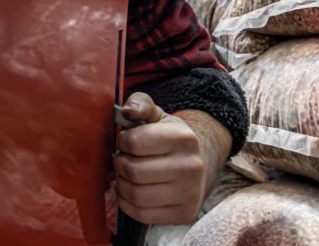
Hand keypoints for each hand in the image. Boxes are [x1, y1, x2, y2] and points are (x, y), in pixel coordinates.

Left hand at [113, 93, 226, 224]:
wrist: (198, 164)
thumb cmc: (168, 138)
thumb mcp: (157, 115)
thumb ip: (140, 104)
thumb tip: (128, 110)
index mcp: (183, 138)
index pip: (134, 142)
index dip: (123, 142)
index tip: (127, 142)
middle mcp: (191, 167)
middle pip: (132, 171)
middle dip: (119, 164)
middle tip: (123, 160)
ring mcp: (190, 193)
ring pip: (135, 195)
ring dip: (121, 184)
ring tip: (126, 175)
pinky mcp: (184, 214)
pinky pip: (141, 214)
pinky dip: (127, 204)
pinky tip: (131, 191)